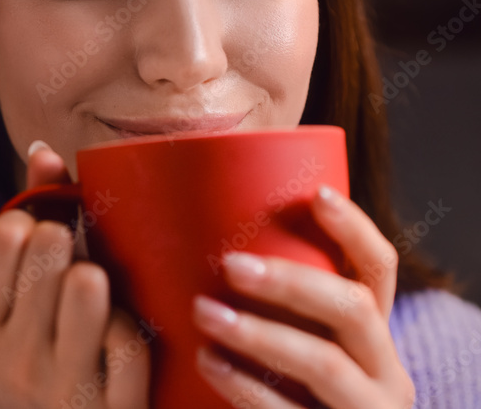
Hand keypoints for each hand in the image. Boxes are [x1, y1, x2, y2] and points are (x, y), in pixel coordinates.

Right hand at [0, 142, 150, 408]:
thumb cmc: (45, 369)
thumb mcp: (16, 314)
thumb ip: (29, 229)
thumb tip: (42, 148)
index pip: (4, 232)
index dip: (34, 221)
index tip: (46, 241)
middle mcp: (8, 362)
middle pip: (48, 248)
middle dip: (70, 244)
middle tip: (76, 265)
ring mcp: (58, 393)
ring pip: (89, 285)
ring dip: (104, 281)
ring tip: (100, 298)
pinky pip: (131, 340)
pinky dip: (134, 331)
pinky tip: (125, 337)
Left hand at [191, 184, 415, 407]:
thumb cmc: (284, 397)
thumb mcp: (293, 351)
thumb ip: (269, 310)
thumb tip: (196, 242)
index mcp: (372, 337)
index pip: (379, 270)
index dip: (354, 228)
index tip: (316, 194)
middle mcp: (384, 374)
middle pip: (354, 309)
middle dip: (291, 282)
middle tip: (229, 265)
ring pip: (326, 365)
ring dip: (261, 334)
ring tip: (203, 313)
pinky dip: (247, 387)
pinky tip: (207, 362)